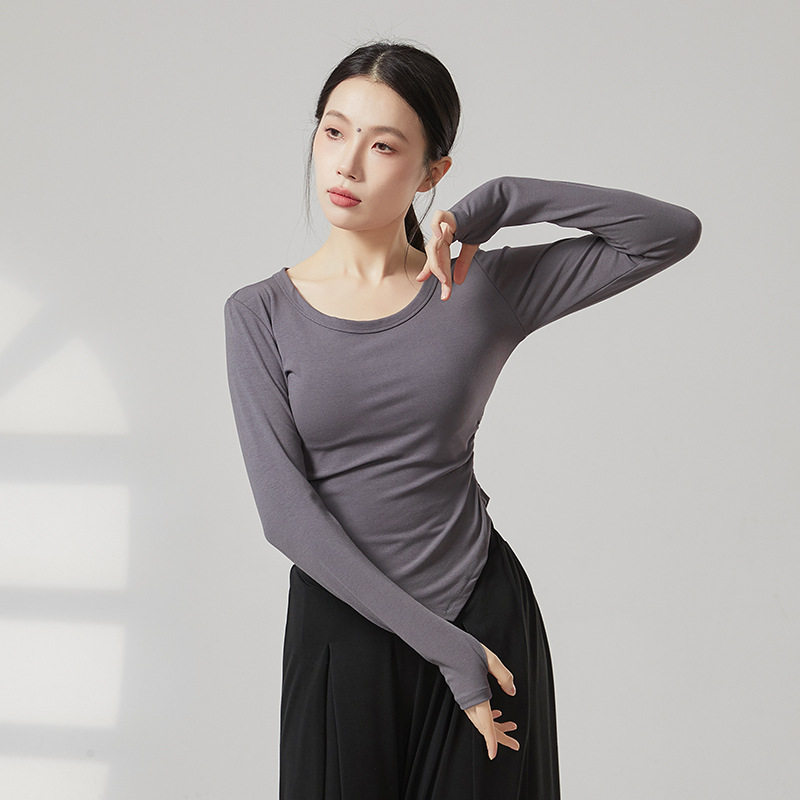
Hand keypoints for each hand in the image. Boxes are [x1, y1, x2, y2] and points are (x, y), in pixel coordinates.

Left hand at [415, 211, 479, 300]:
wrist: (496, 205)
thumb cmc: (483, 222)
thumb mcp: (471, 247)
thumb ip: (462, 263)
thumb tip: (458, 281)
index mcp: (446, 236)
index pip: (435, 255)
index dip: (428, 269)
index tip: (421, 281)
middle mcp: (442, 229)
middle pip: (434, 253)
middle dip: (439, 274)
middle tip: (445, 292)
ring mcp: (446, 222)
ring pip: (436, 245)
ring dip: (439, 265)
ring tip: (445, 280)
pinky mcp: (453, 214)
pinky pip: (438, 219)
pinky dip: (435, 228)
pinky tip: (438, 239)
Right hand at [463, 643, 519, 759]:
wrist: (446, 646)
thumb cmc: (466, 651)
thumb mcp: (491, 660)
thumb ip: (505, 677)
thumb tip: (512, 691)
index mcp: (477, 696)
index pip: (485, 724)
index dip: (491, 741)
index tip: (493, 755)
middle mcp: (470, 701)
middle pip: (485, 727)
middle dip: (501, 737)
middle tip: (515, 744)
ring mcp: (465, 699)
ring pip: (482, 720)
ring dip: (497, 726)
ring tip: (512, 726)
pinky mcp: (464, 695)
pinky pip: (477, 712)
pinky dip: (489, 717)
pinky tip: (498, 715)